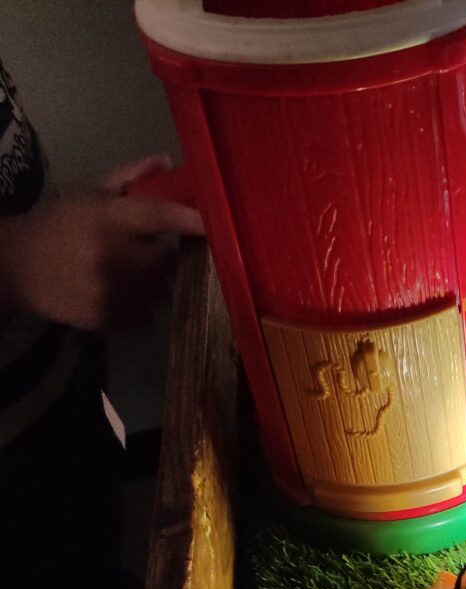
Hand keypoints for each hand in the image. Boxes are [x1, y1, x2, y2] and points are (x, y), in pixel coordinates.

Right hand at [2, 155, 203, 330]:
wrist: (14, 267)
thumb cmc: (57, 227)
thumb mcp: (86, 196)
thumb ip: (127, 179)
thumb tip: (165, 161)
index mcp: (104, 219)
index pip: (158, 216)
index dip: (190, 220)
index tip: (213, 225)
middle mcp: (108, 256)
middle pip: (167, 263)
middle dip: (164, 259)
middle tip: (150, 254)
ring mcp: (107, 291)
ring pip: (159, 292)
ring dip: (154, 286)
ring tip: (130, 276)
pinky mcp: (104, 318)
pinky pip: (145, 316)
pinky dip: (140, 308)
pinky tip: (119, 295)